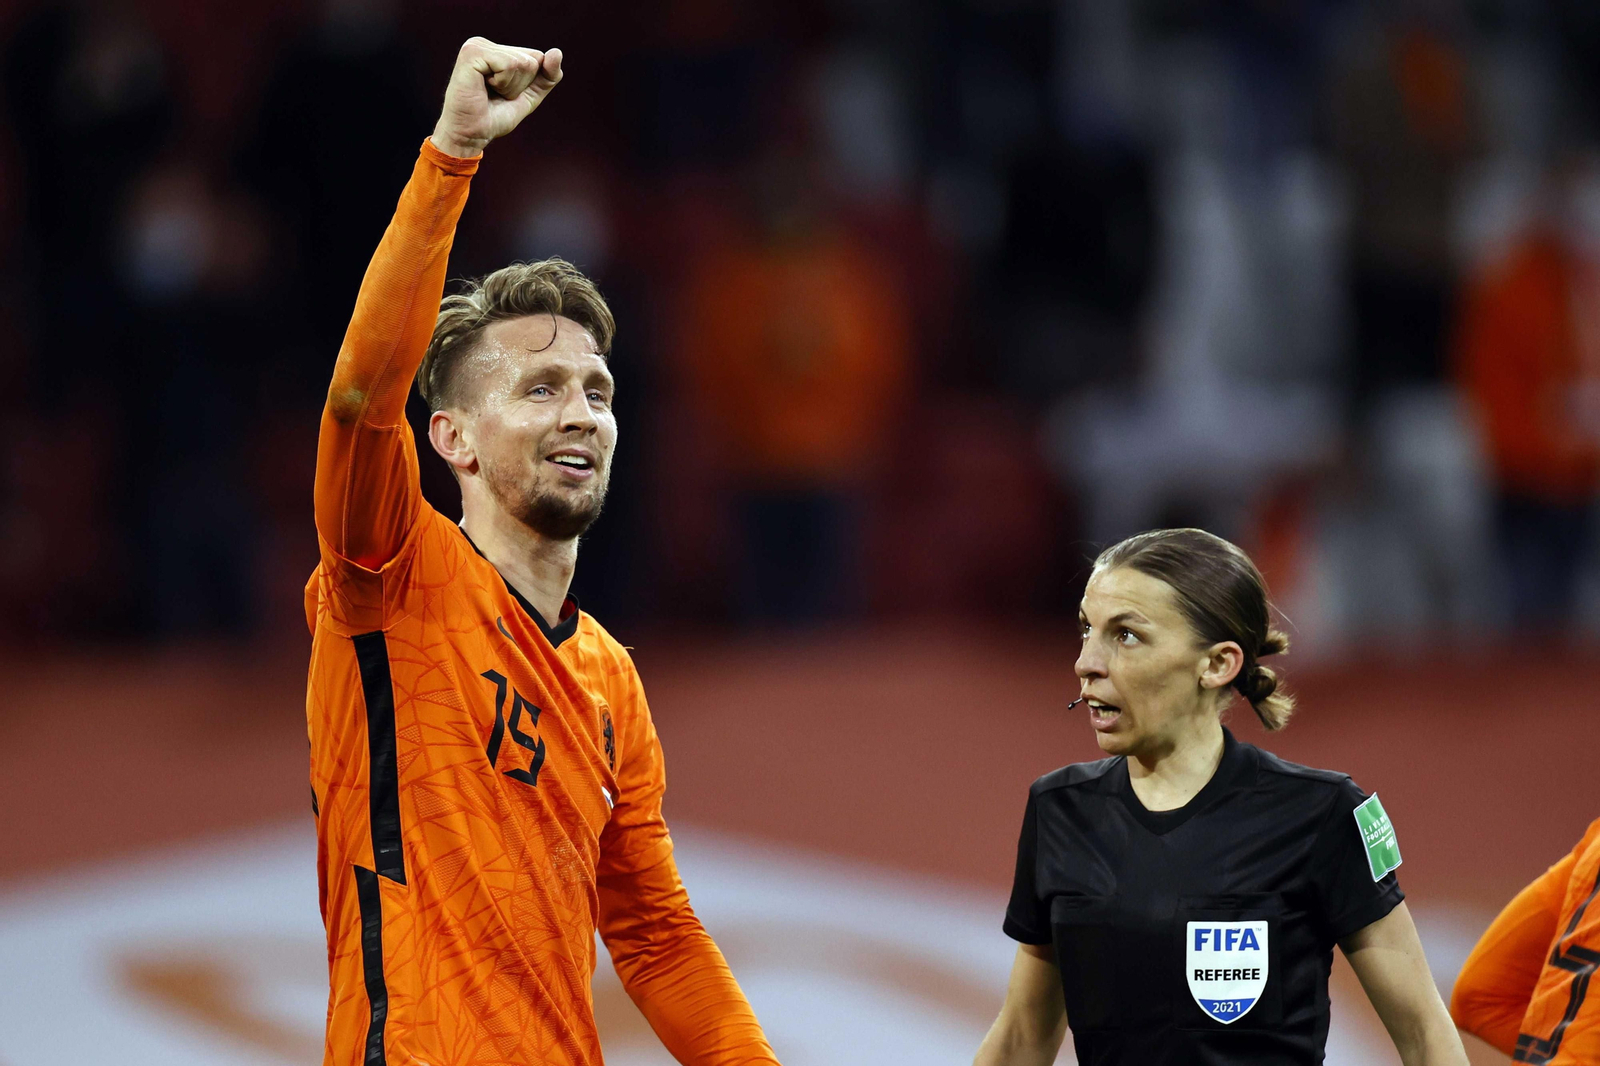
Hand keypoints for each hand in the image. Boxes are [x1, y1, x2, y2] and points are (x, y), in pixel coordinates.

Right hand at [430, 38, 561, 158]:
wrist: (471, 135)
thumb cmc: (495, 117)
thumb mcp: (530, 96)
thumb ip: (548, 76)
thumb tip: (557, 52)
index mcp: (496, 50)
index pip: (537, 57)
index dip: (529, 83)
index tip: (504, 93)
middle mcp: (485, 43)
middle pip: (532, 59)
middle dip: (520, 85)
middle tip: (495, 95)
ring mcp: (477, 45)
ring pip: (522, 63)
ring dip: (511, 87)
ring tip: (489, 93)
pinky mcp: (472, 53)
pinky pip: (509, 65)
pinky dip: (503, 84)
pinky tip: (483, 88)